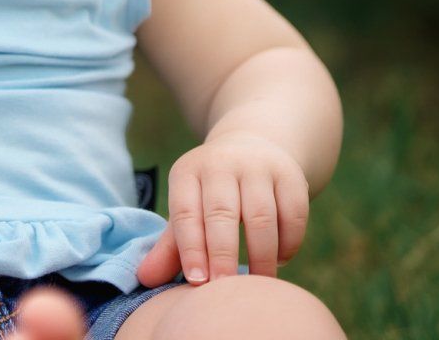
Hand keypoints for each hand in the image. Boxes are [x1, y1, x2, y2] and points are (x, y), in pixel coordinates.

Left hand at [137, 131, 309, 285]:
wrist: (250, 148)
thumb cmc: (210, 194)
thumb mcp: (187, 209)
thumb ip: (170, 246)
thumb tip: (145, 279)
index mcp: (187, 172)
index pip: (186, 213)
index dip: (191, 249)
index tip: (197, 282)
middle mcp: (221, 164)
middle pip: (222, 214)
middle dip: (223, 255)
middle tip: (226, 289)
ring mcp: (257, 166)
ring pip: (262, 216)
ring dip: (261, 255)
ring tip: (258, 283)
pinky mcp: (290, 175)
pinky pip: (293, 214)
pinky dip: (288, 243)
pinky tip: (279, 260)